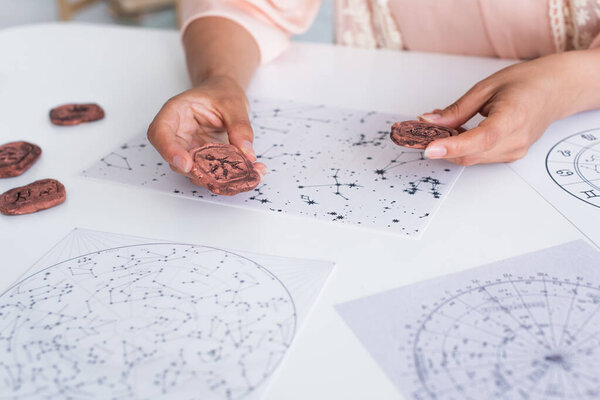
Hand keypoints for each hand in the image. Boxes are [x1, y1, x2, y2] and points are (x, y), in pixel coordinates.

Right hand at [147, 75, 265, 182]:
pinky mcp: (202, 160)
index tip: (186, 164)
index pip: (159, 132)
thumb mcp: (233, 103)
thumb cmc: (221, 93)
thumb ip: (240, 127)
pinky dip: (229, 177)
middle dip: (197, 171)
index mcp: (176, 112)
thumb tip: (247, 154)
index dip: (169, 150)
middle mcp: (178, 134)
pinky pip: (211, 173)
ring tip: (244, 174)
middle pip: (175, 159)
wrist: (225, 96)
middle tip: (220, 177)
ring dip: (217, 178)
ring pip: (194, 171)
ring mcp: (189, 149)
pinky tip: (251, 172)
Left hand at [419, 50, 599, 165]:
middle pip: (470, 154)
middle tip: (421, 131)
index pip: (480, 139)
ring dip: (451, 146)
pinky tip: (457, 132)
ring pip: (471, 158)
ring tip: (444, 125)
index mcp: (513, 117)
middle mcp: (516, 140)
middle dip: (442, 146)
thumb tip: (429, 122)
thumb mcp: (486, 88)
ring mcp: (514, 151)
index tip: (428, 148)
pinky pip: (479, 156)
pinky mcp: (510, 155)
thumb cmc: (526, 83)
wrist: (556, 90)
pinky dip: (462, 147)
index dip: (452, 146)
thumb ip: (457, 109)